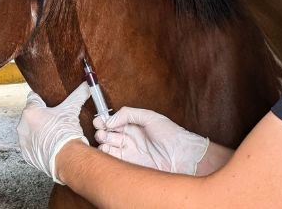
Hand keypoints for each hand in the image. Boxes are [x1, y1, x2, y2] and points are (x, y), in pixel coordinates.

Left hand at [17, 82, 90, 183]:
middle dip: (42, 117)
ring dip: (39, 131)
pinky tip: (50, 144)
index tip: (49, 102)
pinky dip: (39, 144)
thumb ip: (78, 94)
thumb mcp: (72, 110)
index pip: (34, 98)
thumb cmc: (65, 134)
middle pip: (32, 115)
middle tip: (55, 119)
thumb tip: (87, 85)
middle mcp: (23, 126)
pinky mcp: (27, 154)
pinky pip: (31, 146)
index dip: (43, 99)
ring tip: (54, 133)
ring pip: (30, 131)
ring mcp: (23, 141)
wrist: (66, 158)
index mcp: (31, 112)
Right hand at [94, 107, 208, 174]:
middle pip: (108, 135)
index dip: (104, 121)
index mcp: (134, 126)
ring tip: (104, 140)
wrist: (182, 156)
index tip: (98, 121)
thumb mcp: (150, 117)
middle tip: (101, 132)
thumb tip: (110, 120)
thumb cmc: (171, 135)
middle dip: (101, 132)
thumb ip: (129, 114)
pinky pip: (114, 161)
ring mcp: (130, 152)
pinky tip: (106, 151)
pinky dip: (106, 156)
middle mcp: (130, 139)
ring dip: (103, 144)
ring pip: (108, 148)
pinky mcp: (130, 165)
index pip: (114, 123)